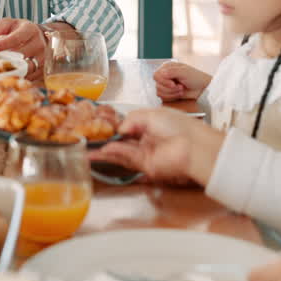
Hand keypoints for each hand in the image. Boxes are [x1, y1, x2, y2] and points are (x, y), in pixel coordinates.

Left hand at [0, 18, 46, 80]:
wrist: (40, 37)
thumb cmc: (20, 31)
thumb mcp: (8, 24)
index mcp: (30, 30)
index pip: (16, 38)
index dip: (3, 44)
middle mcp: (39, 44)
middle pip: (22, 56)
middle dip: (6, 60)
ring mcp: (43, 58)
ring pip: (27, 69)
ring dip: (12, 72)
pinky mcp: (43, 69)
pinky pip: (30, 77)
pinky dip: (18, 78)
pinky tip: (8, 77)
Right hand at [88, 108, 223, 184]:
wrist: (193, 146)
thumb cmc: (177, 125)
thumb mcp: (151, 114)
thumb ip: (131, 119)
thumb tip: (119, 129)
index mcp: (150, 124)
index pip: (127, 126)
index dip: (113, 127)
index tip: (97, 125)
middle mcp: (146, 139)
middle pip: (121, 141)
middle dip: (105, 141)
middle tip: (87, 140)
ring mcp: (145, 153)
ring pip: (120, 152)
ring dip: (104, 150)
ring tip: (88, 149)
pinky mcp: (145, 166)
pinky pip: (126, 159)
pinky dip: (113, 155)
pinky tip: (102, 151)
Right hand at [154, 60, 211, 100]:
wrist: (203, 89)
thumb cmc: (196, 78)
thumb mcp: (184, 72)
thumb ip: (171, 71)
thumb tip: (160, 74)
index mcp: (167, 67)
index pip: (156, 75)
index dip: (163, 81)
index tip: (173, 84)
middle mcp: (165, 76)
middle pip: (157, 85)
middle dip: (170, 89)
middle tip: (181, 87)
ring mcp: (166, 85)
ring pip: (159, 92)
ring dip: (172, 93)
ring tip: (182, 90)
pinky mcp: (168, 93)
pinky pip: (163, 98)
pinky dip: (172, 97)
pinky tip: (180, 94)